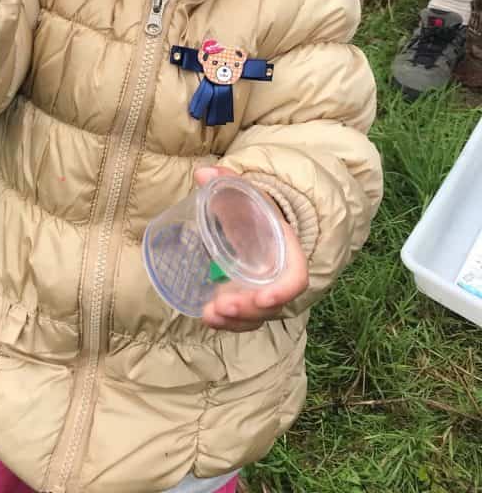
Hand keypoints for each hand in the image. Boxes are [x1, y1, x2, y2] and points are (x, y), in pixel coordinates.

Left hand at [194, 166, 308, 331]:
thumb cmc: (253, 208)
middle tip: (222, 306)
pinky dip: (227, 323)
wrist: (256, 221)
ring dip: (235, 322)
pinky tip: (207, 318)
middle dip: (248, 311)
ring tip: (209, 315)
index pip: (296, 278)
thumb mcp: (245, 192)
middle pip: (272, 305)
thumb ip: (226, 181)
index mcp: (286, 250)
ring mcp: (263, 291)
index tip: (262, 299)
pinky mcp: (246, 300)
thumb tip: (202, 173)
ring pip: (257, 317)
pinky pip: (242, 319)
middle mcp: (278, 276)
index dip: (283, 292)